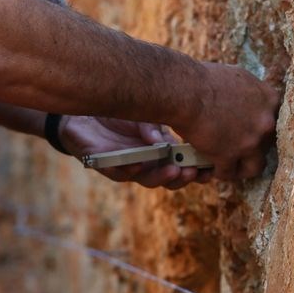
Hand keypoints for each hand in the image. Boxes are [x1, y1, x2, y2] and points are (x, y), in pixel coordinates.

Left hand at [59, 116, 209, 189]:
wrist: (84, 112)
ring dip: (160, 177)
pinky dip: (129, 169)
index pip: (182, 165)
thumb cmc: (117, 114)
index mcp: (160, 151)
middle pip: (168, 179)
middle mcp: (146, 162)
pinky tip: (139, 164)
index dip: (197, 171)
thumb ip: (154, 128)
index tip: (209, 169)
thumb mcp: (142, 114)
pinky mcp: (104, 164)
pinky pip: (118, 172)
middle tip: (191, 171)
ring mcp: (126, 165)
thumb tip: (163, 140)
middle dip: (181, 177)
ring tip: (172, 170)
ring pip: (146, 179)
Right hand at [175, 63, 280, 180]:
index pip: (275, 123)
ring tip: (231, 166)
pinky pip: (228, 172)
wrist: (185, 91)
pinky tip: (213, 169)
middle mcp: (266, 123)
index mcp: (270, 101)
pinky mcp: (229, 155)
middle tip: (240, 150)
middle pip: (267, 145)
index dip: (261, 130)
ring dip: (242, 167)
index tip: (251, 133)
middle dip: (253, 149)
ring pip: (254, 166)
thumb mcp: (240, 78)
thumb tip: (254, 99)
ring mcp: (250, 142)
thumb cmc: (206, 80)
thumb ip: (252, 93)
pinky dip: (220, 172)